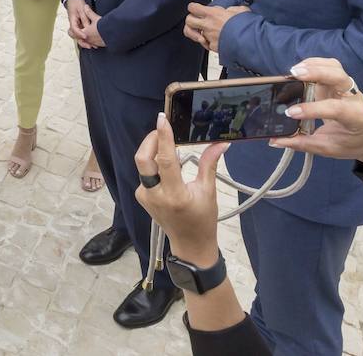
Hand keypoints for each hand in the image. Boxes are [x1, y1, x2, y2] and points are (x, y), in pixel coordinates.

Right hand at [65, 0, 102, 48]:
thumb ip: (85, 18)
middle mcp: (73, 24)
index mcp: (72, 19)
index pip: (74, 29)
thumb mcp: (82, 9)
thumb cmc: (77, 3)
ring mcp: (76, 26)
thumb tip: (88, 27)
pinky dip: (87, 39)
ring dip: (85, 42)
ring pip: (78, 36)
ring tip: (93, 46)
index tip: (85, 36)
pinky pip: (82, 34)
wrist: (73, 0)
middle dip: (82, 41)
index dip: (79, 33)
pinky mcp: (79, 27)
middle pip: (75, 36)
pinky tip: (93, 42)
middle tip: (90, 45)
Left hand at [134, 113, 225, 264]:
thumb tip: (221, 143)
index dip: (163, 137)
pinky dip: (154, 164)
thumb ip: (208, 164)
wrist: (189, 244)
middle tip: (163, 129)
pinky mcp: (141, 196)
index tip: (162, 119)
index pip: (165, 160)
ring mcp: (145, 196)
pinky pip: (145, 174)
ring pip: (143, 165)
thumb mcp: (208, 191)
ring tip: (167, 145)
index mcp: (174, 194)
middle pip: (143, 159)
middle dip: (150, 140)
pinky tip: (166, 165)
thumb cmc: (202, 219)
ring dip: (152, 151)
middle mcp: (155, 195)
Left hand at [184, 3, 248, 52]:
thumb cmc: (246, 26)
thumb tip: (231, 11)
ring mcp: (209, 37)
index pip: (193, 8)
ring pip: (192, 34)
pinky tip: (212, 39)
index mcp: (213, 14)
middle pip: (188, 20)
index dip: (193, 7)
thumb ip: (232, 9)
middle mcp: (208, 26)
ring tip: (199, 31)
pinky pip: (205, 44)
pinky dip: (207, 42)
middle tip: (196, 19)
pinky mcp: (213, 47)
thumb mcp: (241, 10)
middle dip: (191, 19)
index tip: (195, 8)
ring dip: (194, 32)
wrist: (249, 42)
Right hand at [268, 58, 362, 159]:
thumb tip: (276, 140)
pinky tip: (299, 69)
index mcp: (356, 117)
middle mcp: (354, 97)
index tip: (290, 112)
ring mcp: (347, 86)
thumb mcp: (326, 148)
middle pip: (338, 77)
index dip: (312, 109)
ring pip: (334, 67)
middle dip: (316, 73)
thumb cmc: (347, 142)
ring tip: (293, 71)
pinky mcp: (338, 80)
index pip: (335, 108)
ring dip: (313, 65)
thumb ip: (302, 143)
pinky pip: (328, 65)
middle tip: (294, 75)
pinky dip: (313, 63)